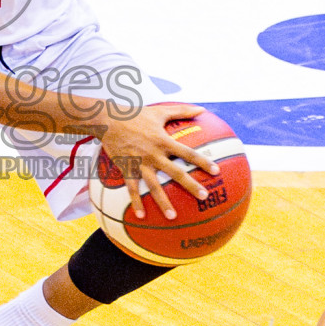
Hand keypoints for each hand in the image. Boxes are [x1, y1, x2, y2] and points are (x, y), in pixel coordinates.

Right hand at [98, 103, 218, 219]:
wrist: (108, 120)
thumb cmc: (136, 114)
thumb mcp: (160, 110)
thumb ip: (182, 110)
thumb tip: (202, 109)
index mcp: (163, 140)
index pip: (188, 153)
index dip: (202, 161)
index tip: (216, 171)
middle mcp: (154, 154)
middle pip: (175, 172)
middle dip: (190, 185)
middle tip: (204, 197)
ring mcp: (140, 163)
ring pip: (154, 185)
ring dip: (163, 202)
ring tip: (172, 217)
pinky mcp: (126, 168)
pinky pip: (132, 188)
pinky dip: (136, 202)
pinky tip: (141, 216)